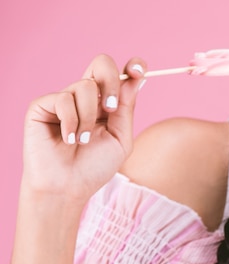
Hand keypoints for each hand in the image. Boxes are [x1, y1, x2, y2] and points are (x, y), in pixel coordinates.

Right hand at [21, 54, 145, 204]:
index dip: (132, 67)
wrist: (68, 188)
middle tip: (110, 110)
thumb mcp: (120, 139)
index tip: (138, 71)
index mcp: (107, 104)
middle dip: (111, 83)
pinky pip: (63, 99)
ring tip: (84, 141)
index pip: (121, 75)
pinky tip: (69, 140)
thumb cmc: (94, 168)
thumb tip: (136, 80)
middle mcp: (86, 98)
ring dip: (89, 118)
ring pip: (85, 86)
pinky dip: (71, 122)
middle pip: (101, 64)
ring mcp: (64, 100)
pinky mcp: (43, 106)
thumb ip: (126, 110)